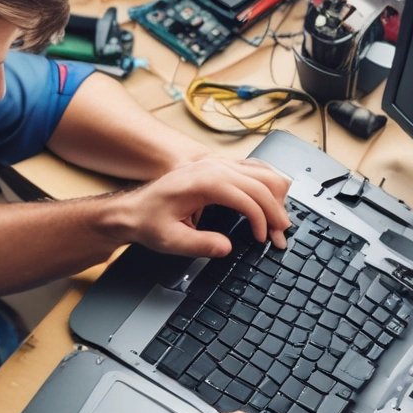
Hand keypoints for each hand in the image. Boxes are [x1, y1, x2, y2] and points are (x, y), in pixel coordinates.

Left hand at [113, 159, 290, 257]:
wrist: (132, 210)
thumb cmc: (148, 222)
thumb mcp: (170, 240)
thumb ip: (200, 245)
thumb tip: (227, 248)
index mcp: (203, 181)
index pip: (247, 196)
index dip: (261, 220)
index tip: (262, 240)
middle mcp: (213, 167)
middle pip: (262, 183)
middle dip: (275, 212)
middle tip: (280, 237)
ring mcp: (216, 164)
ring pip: (263, 173)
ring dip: (275, 198)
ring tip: (277, 224)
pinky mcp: (218, 168)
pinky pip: (254, 170)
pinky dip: (267, 188)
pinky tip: (271, 205)